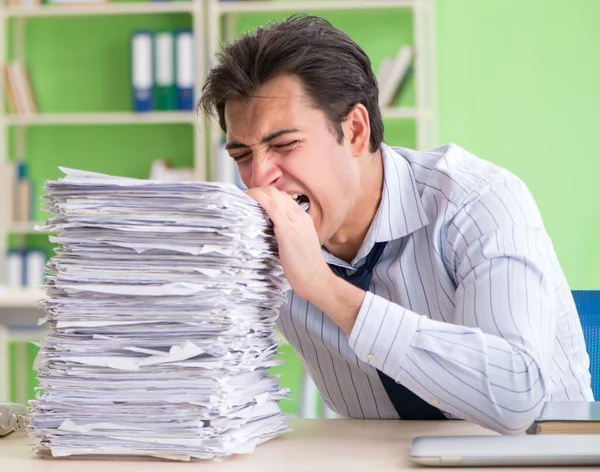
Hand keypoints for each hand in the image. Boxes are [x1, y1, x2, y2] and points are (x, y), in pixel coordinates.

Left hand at [246, 186, 332, 302]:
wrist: (317, 279)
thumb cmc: (306, 269)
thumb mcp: (296, 247)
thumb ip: (285, 237)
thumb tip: (269, 236)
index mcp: (303, 219)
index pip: (283, 198)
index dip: (265, 195)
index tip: (251, 200)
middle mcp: (300, 216)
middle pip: (276, 193)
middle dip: (257, 191)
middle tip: (242, 198)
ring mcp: (295, 221)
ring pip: (272, 195)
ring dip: (254, 193)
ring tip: (241, 198)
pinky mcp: (287, 229)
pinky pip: (271, 206)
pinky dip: (257, 199)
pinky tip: (246, 200)